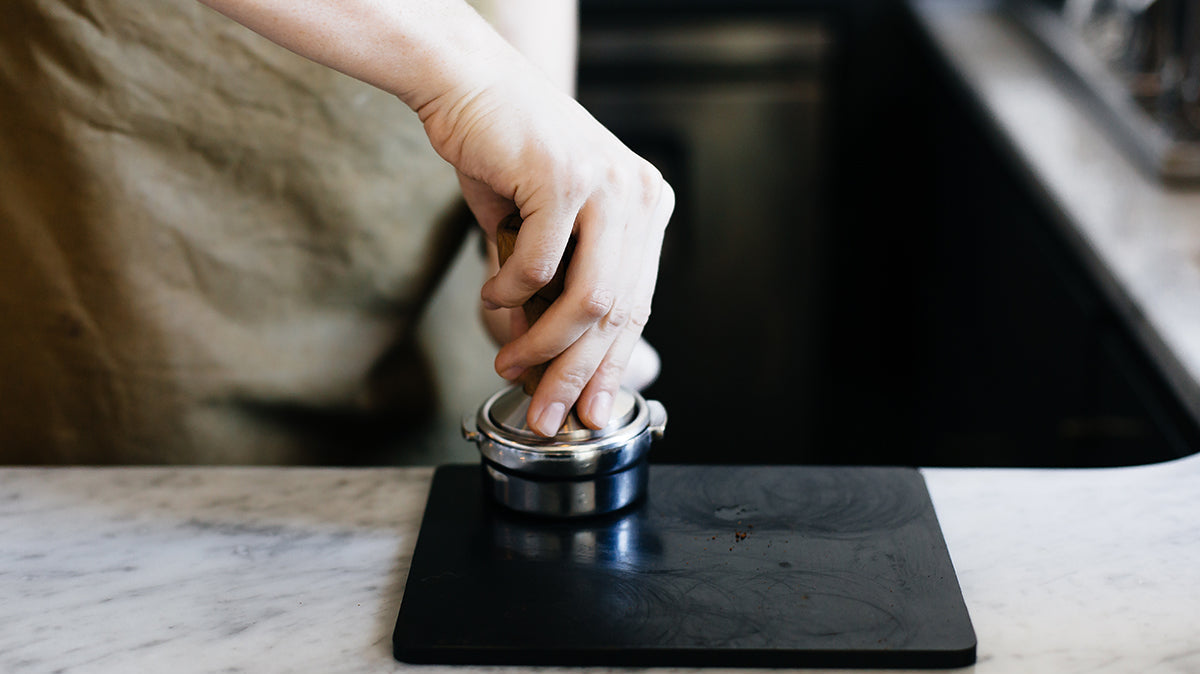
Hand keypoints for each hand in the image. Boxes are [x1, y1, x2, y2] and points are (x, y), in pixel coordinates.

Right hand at [421, 57, 672, 435]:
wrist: (470, 85)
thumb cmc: (507, 154)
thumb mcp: (546, 227)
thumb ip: (556, 287)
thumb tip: (545, 356)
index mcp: (648, 207)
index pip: (638, 307)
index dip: (610, 369)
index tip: (589, 412)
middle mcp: (639, 196)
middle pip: (617, 314)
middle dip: (577, 376)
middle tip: (546, 415)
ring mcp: (608, 185)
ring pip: (588, 300)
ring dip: (543, 345)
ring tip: (508, 361)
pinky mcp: (565, 178)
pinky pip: (538, 265)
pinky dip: (509, 293)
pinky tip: (492, 298)